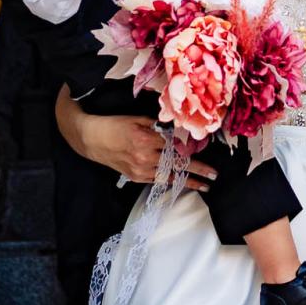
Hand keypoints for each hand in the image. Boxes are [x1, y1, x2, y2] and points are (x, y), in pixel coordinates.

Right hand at [73, 115, 217, 192]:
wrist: (92, 139)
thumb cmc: (115, 125)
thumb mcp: (137, 119)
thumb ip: (158, 125)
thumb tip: (177, 129)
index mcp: (146, 139)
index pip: (175, 145)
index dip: (191, 148)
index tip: (207, 150)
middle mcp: (145, 157)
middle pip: (176, 163)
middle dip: (198, 170)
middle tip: (214, 175)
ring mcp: (140, 169)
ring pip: (170, 176)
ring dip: (189, 181)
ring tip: (205, 185)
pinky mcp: (136, 177)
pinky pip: (158, 181)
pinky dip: (172, 182)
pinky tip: (184, 184)